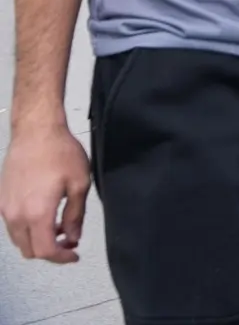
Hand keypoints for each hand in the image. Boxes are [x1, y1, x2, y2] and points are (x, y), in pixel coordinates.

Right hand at [1, 123, 90, 263]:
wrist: (36, 131)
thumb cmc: (60, 153)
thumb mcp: (79, 184)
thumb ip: (75, 216)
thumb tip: (73, 237)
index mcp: (36, 213)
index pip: (45, 251)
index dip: (61, 258)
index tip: (74, 255)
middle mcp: (15, 214)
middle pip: (29, 250)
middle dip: (51, 251)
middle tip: (70, 241)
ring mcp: (4, 208)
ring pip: (19, 239)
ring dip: (38, 240)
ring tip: (60, 226)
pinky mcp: (0, 199)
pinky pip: (12, 225)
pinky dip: (27, 229)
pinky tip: (44, 215)